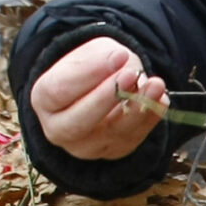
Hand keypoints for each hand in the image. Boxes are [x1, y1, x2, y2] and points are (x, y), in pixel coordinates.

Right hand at [29, 38, 167, 161]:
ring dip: (138, 108)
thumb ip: (99, 58)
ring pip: (112, 133)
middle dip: (107, 97)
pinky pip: (134, 138)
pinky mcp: (114, 151)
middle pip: (79, 122)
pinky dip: (150, 118)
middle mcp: (59, 129)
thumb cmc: (89, 69)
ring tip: (156, 84)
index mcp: (44, 100)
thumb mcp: (89, 54)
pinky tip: (161, 99)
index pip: (60, 91)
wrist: (98, 89)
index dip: (89, 73)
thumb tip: (118, 60)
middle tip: (131, 74)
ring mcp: (87, 146)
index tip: (118, 55)